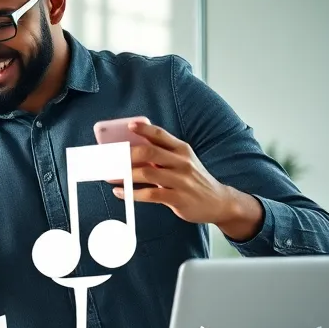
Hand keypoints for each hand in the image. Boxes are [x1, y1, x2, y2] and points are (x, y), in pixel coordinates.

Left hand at [115, 121, 262, 238]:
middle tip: (110, 158)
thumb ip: (163, 154)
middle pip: (149, 152)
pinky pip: (150, 194)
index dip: (144, 128)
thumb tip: (133, 147)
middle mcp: (182, 162)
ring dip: (125, 174)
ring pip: (147, 173)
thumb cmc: (193, 179)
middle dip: (126, 154)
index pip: (160, 134)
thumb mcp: (183, 161)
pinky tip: (120, 192)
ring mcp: (180, 180)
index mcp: (182, 149)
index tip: (129, 126)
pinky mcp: (178, 198)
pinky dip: (132, 193)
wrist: (219, 201)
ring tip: (110, 176)